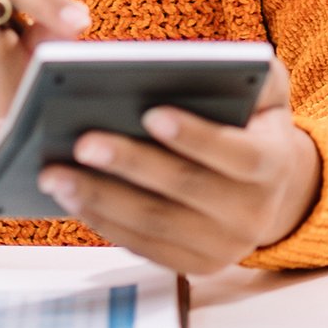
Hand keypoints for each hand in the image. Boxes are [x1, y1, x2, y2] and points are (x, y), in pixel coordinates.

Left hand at [35, 51, 319, 274]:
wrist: (272, 190)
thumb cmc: (253, 122)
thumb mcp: (264, 89)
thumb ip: (249, 69)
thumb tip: (203, 61)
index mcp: (272, 165)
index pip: (238, 154)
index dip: (196, 136)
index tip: (151, 113)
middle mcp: (252, 214)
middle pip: (184, 189)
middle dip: (129, 164)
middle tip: (81, 141)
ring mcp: (222, 247)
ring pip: (155, 224)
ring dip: (101, 198)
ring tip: (54, 173)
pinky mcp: (193, 266)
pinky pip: (142, 246)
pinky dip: (102, 221)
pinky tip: (68, 197)